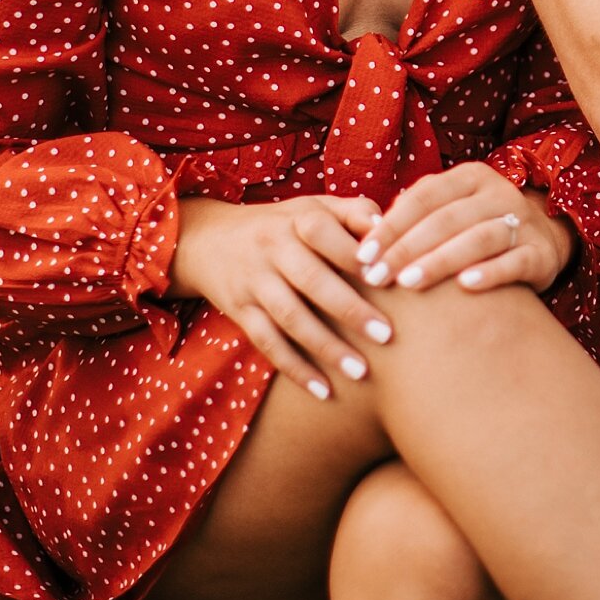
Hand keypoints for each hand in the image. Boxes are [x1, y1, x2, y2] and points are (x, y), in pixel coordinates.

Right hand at [168, 195, 394, 399]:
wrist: (209, 240)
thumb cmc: (286, 225)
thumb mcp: (315, 208)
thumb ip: (355, 213)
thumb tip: (390, 227)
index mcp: (298, 218)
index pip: (324, 232)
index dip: (354, 254)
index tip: (389, 278)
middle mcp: (272, 248)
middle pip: (311, 280)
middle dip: (349, 308)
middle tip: (386, 335)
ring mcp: (254, 282)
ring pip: (290, 317)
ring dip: (325, 347)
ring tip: (361, 372)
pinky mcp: (241, 312)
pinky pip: (268, 343)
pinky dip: (295, 368)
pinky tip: (324, 391)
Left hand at [354, 165, 574, 296]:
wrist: (540, 241)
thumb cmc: (474, 228)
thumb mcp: (446, 211)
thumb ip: (412, 215)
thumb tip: (364, 230)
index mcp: (470, 177)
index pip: (424, 196)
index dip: (391, 226)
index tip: (362, 256)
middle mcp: (499, 193)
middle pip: (447, 218)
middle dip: (407, 249)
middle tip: (376, 277)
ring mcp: (523, 222)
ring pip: (479, 238)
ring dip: (441, 260)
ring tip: (409, 283)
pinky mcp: (541, 252)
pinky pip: (515, 261)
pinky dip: (491, 272)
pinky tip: (465, 287)